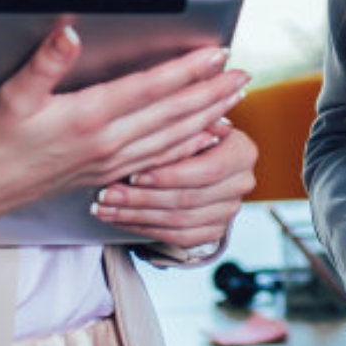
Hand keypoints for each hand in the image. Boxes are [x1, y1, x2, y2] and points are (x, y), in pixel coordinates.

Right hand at [0, 24, 249, 233]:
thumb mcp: (10, 95)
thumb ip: (44, 62)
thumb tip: (70, 30)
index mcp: (88, 118)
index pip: (149, 89)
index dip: (186, 70)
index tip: (215, 53)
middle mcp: (108, 143)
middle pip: (171, 115)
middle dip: (210, 92)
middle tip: (241, 72)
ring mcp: (111, 163)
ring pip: (172, 138)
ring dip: (207, 116)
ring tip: (233, 99)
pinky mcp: (108, 174)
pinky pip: (161, 159)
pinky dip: (187, 145)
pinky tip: (201, 137)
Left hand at [90, 123, 257, 247]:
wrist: (196, 154)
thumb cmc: (183, 128)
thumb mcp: (184, 119)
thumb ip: (178, 121)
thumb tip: (160, 108)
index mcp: (242, 151)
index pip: (206, 170)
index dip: (168, 175)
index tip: (132, 174)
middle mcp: (242, 183)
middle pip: (189, 198)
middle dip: (142, 198)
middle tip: (106, 194)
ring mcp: (230, 210)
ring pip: (180, 220)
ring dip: (136, 215)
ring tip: (103, 207)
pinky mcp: (214, 230)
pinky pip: (178, 237)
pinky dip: (144, 228)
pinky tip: (117, 219)